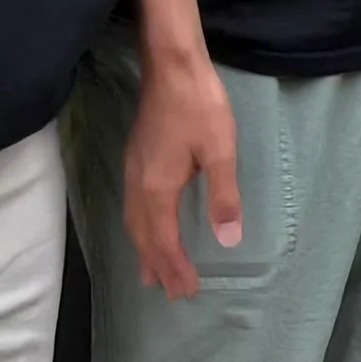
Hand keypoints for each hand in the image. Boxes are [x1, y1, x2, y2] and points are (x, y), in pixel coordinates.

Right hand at [121, 38, 243, 296]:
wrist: (171, 67)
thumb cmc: (200, 106)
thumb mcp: (220, 151)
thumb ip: (224, 197)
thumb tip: (228, 240)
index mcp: (159, 188)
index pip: (165, 240)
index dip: (175, 267)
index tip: (187, 291)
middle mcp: (139, 185)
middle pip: (145, 236)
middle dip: (158, 266)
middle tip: (171, 294)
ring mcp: (133, 171)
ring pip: (134, 223)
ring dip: (144, 251)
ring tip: (150, 275)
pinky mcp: (135, 160)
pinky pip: (132, 208)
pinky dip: (138, 229)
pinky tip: (145, 229)